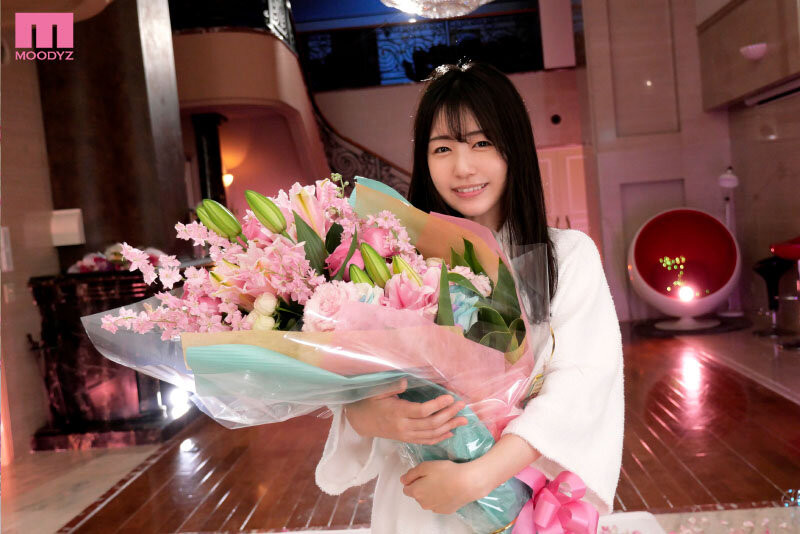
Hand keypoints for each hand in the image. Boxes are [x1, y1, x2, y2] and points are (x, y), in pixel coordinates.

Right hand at [344, 379, 467, 444]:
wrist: (361, 422)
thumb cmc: (370, 403)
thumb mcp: (378, 392)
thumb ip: (392, 387)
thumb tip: (406, 382)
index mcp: (397, 412)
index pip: (422, 411)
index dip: (438, 405)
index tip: (450, 397)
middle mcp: (403, 427)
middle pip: (431, 424)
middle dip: (449, 415)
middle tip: (461, 406)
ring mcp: (406, 435)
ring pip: (431, 434)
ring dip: (449, 427)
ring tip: (463, 420)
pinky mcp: (407, 440)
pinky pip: (426, 441)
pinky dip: (440, 438)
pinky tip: (451, 432)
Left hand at [400, 460, 486, 513]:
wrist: (467, 483)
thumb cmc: (445, 472)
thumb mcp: (425, 466)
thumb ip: (411, 474)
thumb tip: (403, 480)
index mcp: (416, 492)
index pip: (406, 488)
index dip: (413, 480)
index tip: (422, 474)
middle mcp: (423, 503)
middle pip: (417, 494)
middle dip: (422, 486)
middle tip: (433, 476)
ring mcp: (434, 508)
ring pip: (428, 499)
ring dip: (431, 492)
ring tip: (442, 482)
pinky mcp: (445, 510)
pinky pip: (438, 503)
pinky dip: (441, 498)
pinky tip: (448, 490)